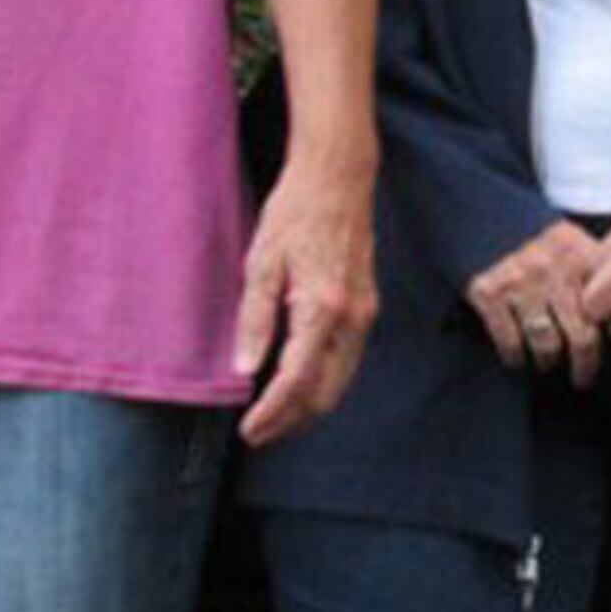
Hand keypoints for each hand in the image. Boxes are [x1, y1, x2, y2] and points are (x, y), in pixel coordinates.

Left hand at [235, 152, 378, 445]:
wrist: (338, 178)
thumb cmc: (295, 212)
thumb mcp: (262, 261)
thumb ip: (254, 318)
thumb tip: (243, 368)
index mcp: (322, 308)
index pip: (297, 380)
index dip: (272, 413)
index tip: (248, 430)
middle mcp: (352, 318)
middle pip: (326, 394)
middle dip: (292, 421)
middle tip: (257, 433)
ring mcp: (365, 314)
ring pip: (341, 381)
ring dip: (308, 406)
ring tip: (273, 416)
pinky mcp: (367, 307)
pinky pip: (348, 360)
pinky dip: (323, 381)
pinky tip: (298, 382)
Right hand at [467, 222, 607, 386]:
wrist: (479, 210)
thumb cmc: (530, 231)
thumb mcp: (570, 238)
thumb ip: (591, 269)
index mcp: (579, 254)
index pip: (605, 310)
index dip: (608, 337)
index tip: (605, 353)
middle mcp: (553, 270)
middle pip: (581, 336)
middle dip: (584, 365)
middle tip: (582, 378)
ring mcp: (520, 283)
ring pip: (546, 344)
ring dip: (547, 361)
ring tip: (547, 363)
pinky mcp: (489, 294)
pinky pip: (510, 342)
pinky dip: (515, 357)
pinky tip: (517, 359)